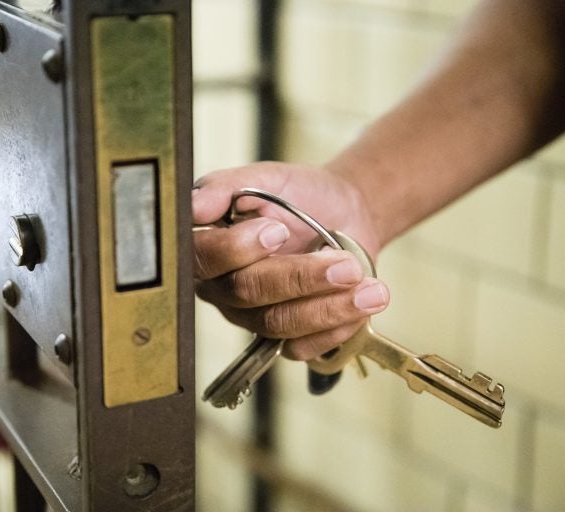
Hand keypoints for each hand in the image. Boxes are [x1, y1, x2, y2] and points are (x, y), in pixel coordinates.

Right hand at [193, 161, 389, 359]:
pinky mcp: (284, 338)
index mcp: (209, 247)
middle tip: (345, 263)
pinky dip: (336, 328)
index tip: (278, 230)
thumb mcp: (265, 178)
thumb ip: (225, 187)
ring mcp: (252, 316)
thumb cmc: (300, 194)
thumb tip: (193, 205)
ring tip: (371, 289)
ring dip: (328, 307)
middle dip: (298, 277)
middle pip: (246, 292)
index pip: (202, 258)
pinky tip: (362, 306)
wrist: (344, 212)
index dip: (236, 249)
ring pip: (277, 323)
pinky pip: (300, 347)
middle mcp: (223, 287)